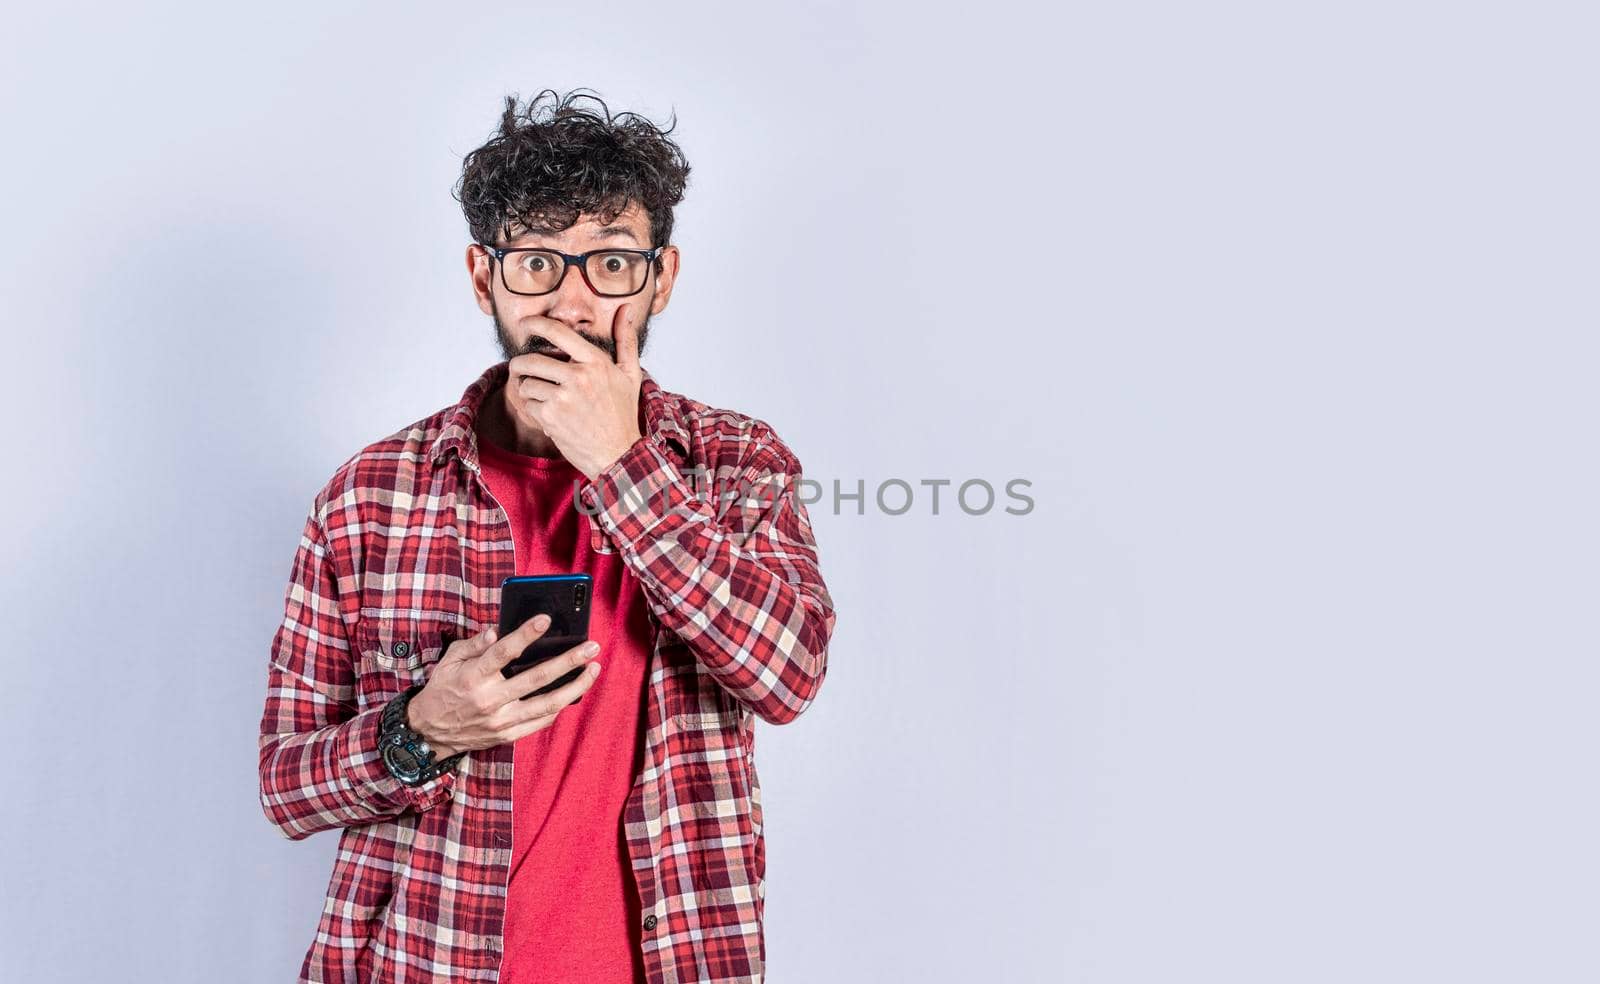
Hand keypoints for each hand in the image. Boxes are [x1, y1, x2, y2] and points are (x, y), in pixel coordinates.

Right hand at [405, 615, 602, 758]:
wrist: (429, 733)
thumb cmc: (443, 690)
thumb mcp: (449, 661)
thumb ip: (474, 644)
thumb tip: (498, 630)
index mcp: (474, 677)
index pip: (503, 652)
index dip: (525, 634)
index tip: (546, 619)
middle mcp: (490, 700)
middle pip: (536, 678)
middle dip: (567, 661)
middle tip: (591, 647)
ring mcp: (501, 721)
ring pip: (547, 704)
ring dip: (575, 687)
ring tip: (594, 670)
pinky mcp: (508, 735)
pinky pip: (541, 721)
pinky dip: (560, 706)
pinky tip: (574, 692)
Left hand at [506, 305, 644, 480]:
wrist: (619, 454)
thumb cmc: (624, 413)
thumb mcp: (630, 374)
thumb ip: (626, 340)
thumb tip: (626, 309)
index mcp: (596, 362)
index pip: (558, 332)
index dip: (536, 323)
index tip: (525, 323)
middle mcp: (579, 377)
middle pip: (531, 360)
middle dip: (521, 364)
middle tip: (522, 369)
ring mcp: (563, 398)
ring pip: (526, 383)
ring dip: (528, 389)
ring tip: (541, 396)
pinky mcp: (551, 418)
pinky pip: (528, 404)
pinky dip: (533, 409)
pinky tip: (548, 414)